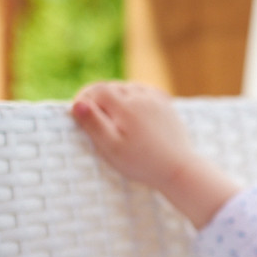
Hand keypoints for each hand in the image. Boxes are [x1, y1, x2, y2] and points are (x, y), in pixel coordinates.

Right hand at [72, 81, 240, 228]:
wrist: (179, 169)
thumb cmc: (142, 163)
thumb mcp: (112, 148)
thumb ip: (94, 124)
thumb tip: (77, 103)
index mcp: (126, 105)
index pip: (97, 89)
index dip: (84, 98)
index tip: (78, 113)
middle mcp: (142, 97)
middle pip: (113, 87)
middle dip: (99, 98)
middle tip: (93, 117)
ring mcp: (157, 100)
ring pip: (130, 88)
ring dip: (118, 96)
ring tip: (112, 115)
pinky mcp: (167, 107)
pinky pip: (146, 93)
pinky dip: (135, 97)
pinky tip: (132, 110)